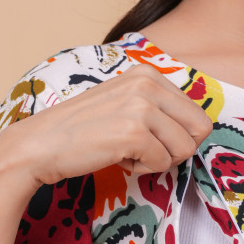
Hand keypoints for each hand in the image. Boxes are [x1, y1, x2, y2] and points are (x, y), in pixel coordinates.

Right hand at [0, 64, 213, 191]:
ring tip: (126, 151)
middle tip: (144, 149)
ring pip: (184, 150)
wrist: (42, 145)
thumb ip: (160, 108)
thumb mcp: (127, 105)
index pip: (198, 116)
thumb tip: (201, 129)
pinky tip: (117, 157)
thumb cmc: (86, 132)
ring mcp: (142, 106)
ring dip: (157, 161)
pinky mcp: (134, 131)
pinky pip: (162, 164)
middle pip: (199, 132)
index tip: (150, 138)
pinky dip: (142, 169)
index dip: (179, 138)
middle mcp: (148, 82)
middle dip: (176, 150)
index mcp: (149, 74)